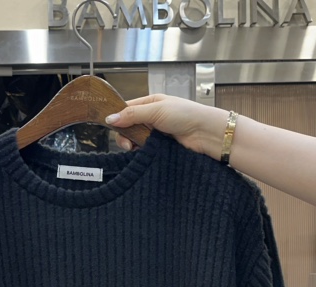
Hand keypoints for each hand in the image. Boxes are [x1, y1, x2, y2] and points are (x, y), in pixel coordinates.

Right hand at [107, 94, 229, 159]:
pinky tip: (142, 154)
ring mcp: (156, 133)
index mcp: (150, 104)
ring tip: (136, 149)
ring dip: (133, 145)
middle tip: (128, 144)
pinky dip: (141, 152)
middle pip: (128, 127)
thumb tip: (110, 119)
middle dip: (124, 136)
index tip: (112, 127)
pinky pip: (145, 150)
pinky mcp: (160, 147)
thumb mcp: (156, 110)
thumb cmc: (185, 115)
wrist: (205, 133)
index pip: (126, 109)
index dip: (117, 118)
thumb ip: (132, 115)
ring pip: (135, 140)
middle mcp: (151, 117)